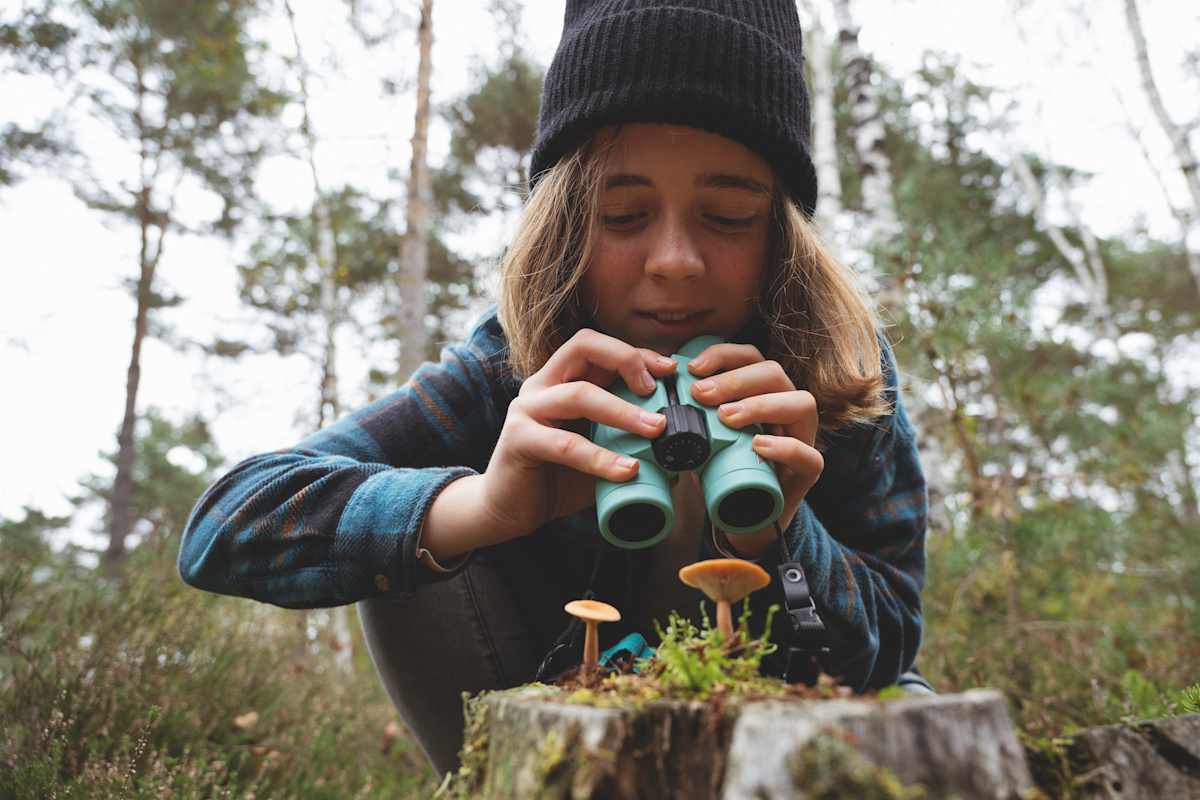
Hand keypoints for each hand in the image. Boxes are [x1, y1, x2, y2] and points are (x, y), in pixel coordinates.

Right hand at [477, 328, 678, 540]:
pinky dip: (599, 457)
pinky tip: (627, 471)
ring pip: (579, 394)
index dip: (636, 352)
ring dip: (623, 411)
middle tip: (659, 390)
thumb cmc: (557, 478)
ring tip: (656, 429)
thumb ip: (631, 446)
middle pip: (583, 346)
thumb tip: (681, 452)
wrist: (510, 511)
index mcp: (562, 379)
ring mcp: (527, 409)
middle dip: (627, 360)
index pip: (599, 347)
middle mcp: (542, 385)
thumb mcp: (601, 454)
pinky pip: (565, 444)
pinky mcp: (518, 440)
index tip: (671, 369)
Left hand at [687, 343, 823, 556]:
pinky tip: (758, 445)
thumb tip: (658, 395)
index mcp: (763, 392)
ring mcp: (802, 439)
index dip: (723, 356)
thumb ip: (691, 414)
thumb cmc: (724, 470)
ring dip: (760, 405)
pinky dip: (784, 447)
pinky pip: (809, 455)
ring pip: (801, 404)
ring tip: (726, 418)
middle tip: (701, 395)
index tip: (691, 368)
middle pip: (775, 374)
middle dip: (735, 380)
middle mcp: (788, 409)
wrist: (744, 519)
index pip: (752, 357)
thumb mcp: (704, 436)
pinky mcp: (808, 473)